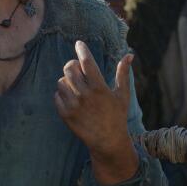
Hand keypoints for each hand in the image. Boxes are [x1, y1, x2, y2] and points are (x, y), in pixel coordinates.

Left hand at [56, 41, 138, 184]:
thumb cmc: (117, 116)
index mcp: (100, 88)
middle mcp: (85, 96)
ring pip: (61, 82)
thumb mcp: (123, 94)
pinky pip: (56, 96)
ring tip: (76, 87)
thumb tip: (129, 55)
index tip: (79, 44)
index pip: (87, 62)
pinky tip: (72, 99)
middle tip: (78, 69)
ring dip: (67, 81)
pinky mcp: (65, 115)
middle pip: (69, 69)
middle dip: (73, 65)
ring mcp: (74, 106)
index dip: (82, 50)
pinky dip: (62, 94)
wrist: (107, 141)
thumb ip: (123, 73)